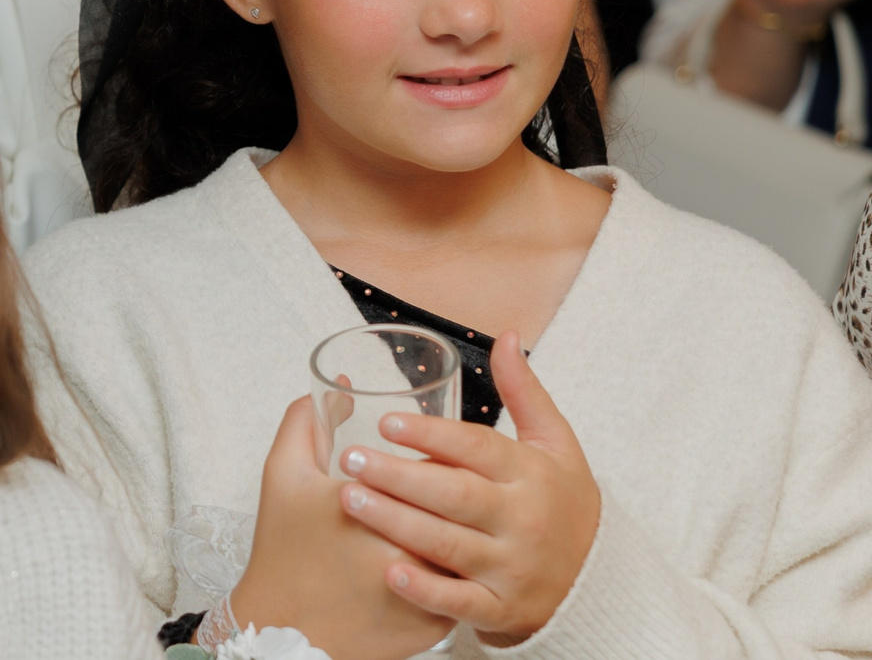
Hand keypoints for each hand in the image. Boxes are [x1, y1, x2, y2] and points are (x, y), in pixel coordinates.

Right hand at [230, 396, 454, 659]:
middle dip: (459, 488)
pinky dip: (462, 569)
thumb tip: (341, 388)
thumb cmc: (285, 550)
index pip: (435, 466)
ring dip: (470, 527)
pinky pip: (466, 588)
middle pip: (459, 504)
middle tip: (446, 477)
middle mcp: (412, 549)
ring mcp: (429, 592)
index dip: (440, 452)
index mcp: (377, 506)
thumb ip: (306, 423)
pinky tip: (451, 553)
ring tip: (455, 513)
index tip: (429, 448)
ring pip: (472, 546)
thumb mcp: (283, 476)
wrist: (284, 632)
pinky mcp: (436, 626)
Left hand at [341, 337, 601, 645]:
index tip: (385, 422)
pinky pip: (461, 602)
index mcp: (533, 475)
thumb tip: (504, 336)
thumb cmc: (562, 503)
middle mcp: (525, 522)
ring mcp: (514, 569)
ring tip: (349, 499)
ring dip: (397, 523)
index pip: (479, 449)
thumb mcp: (555, 446)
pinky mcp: (503, 610)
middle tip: (349, 459)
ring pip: (448, 545)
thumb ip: (525, 393)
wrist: (599, 584)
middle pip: (456, 495)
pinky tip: (389, 572)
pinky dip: (426, 590)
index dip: (432, 435)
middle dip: (399, 476)